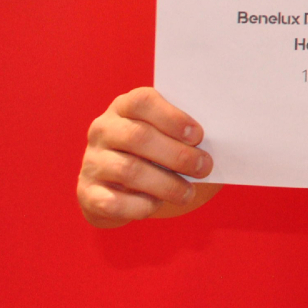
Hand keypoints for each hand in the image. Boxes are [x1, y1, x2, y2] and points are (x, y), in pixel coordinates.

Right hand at [77, 87, 219, 227]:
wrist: (114, 184)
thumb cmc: (153, 152)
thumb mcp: (164, 134)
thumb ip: (182, 132)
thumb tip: (219, 140)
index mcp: (123, 107)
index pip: (142, 101)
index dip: (172, 118)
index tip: (199, 136)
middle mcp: (103, 130)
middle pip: (138, 137)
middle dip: (177, 155)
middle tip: (204, 167)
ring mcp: (92, 161)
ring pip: (129, 171)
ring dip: (166, 184)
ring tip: (188, 192)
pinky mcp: (88, 192)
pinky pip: (115, 202)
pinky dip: (142, 205)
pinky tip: (157, 204)